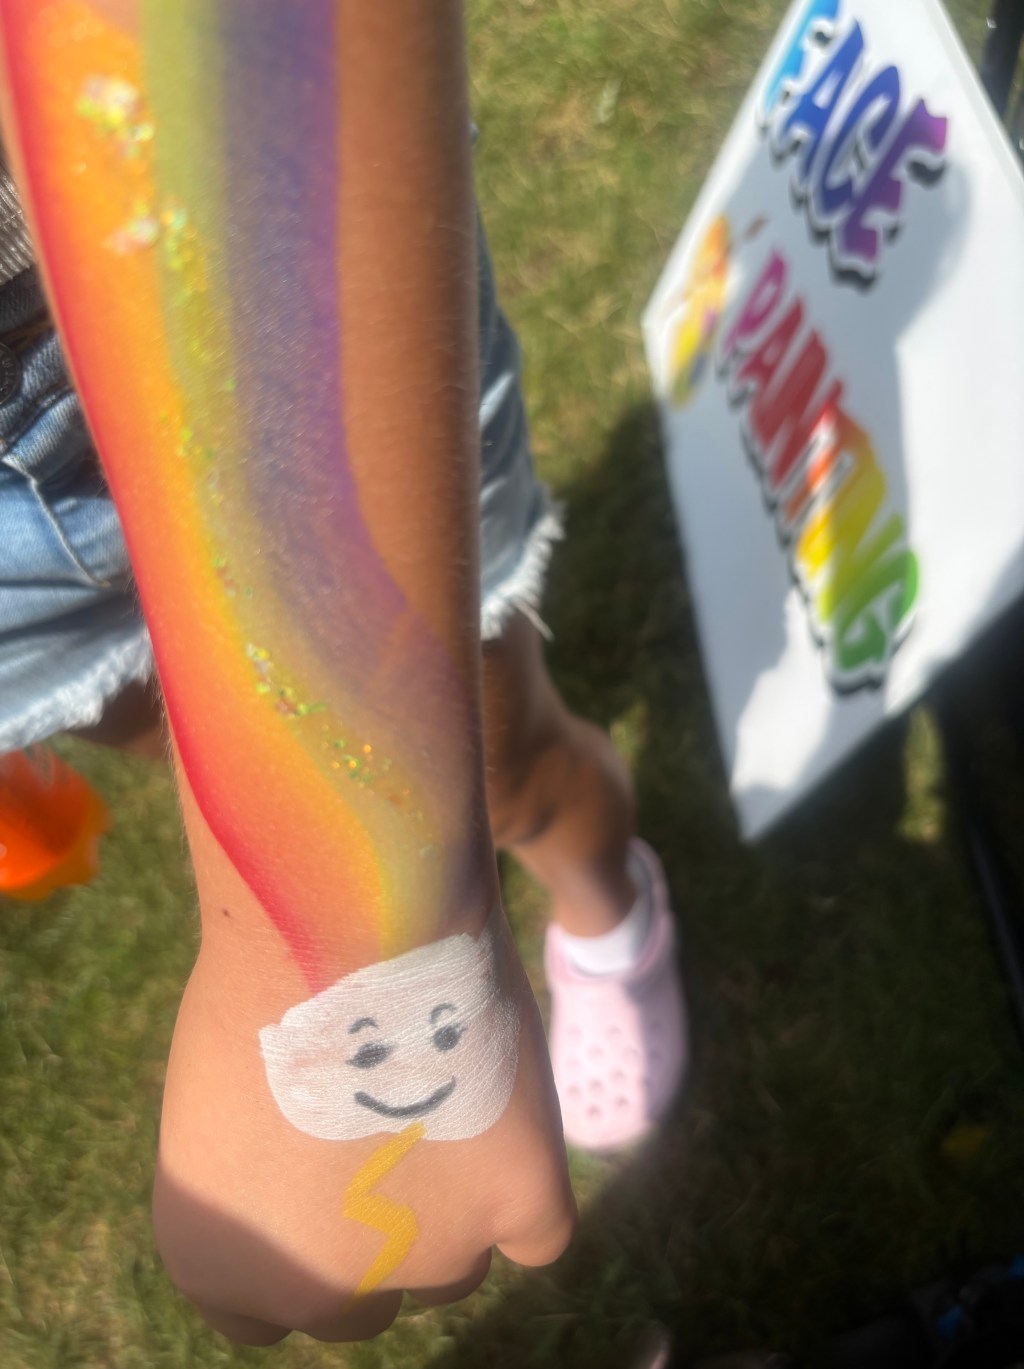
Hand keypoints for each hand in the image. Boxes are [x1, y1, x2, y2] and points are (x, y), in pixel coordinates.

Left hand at [152, 803, 574, 1343]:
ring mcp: (425, 1264)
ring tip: (440, 1090)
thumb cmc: (267, 972)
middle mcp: (316, 1292)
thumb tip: (327, 1186)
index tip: (321, 1176)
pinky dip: (524, 1191)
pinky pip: (536, 1237)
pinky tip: (505, 1123)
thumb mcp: (223, 1093)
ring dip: (452, 1207)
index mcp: (216, 1261)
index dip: (302, 1240)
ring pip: (453, 1267)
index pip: (270, 1308)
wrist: (341, 913)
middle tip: (390, 1130)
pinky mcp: (518, 1212)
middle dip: (376, 1233)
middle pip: (364, 1300)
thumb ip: (267, 1172)